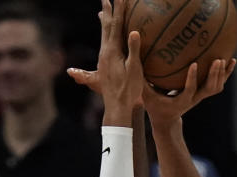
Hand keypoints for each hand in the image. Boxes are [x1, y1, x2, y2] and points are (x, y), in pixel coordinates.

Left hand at [67, 0, 143, 124]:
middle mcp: (105, 53)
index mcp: (111, 51)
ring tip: (102, 11)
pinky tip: (111, 36)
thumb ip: (133, 50)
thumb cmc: (128, 90)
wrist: (117, 107)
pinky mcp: (106, 65)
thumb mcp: (134, 70)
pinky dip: (108, 35)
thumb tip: (134, 31)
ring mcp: (104, 59)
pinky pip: (107, 44)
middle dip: (108, 11)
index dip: (118, 10)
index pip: (115, 25)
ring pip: (104, 35)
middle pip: (106, 27)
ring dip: (105, 22)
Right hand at [142, 58, 236, 126]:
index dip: (192, 79)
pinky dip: (225, 74)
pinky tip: (230, 59)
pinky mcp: (203, 94)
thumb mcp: (146, 95)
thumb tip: (135, 59)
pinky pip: (217, 84)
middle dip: (214, 75)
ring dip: (222, 75)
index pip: (189, 90)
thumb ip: (142, 81)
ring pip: (216, 88)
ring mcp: (200, 97)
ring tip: (226, 59)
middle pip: (209, 89)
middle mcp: (193, 100)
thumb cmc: (154, 106)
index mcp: (181, 101)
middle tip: (217, 60)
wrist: (166, 121)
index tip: (194, 64)